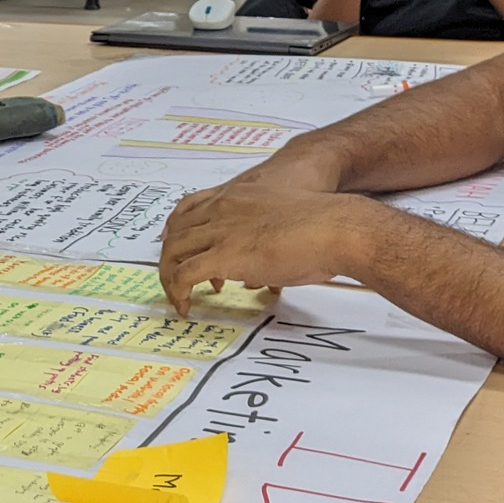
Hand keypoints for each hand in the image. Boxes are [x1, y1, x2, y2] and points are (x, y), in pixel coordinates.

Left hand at [160, 182, 382, 313]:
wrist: (335, 227)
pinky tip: (186, 306)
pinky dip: (177, 291)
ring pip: (173, 252)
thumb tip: (258, 275)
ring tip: (178, 298)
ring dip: (169, 277)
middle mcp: (223, 209)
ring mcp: (221, 231)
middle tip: (175, 280)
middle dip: (170, 257)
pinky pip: (185, 274)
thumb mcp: (283, 222)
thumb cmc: (322, 225)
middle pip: (175, 231)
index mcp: (237, 196)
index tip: (177, 251)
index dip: (177, 232)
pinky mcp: (225, 256)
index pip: (189, 208)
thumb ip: (265, 241)